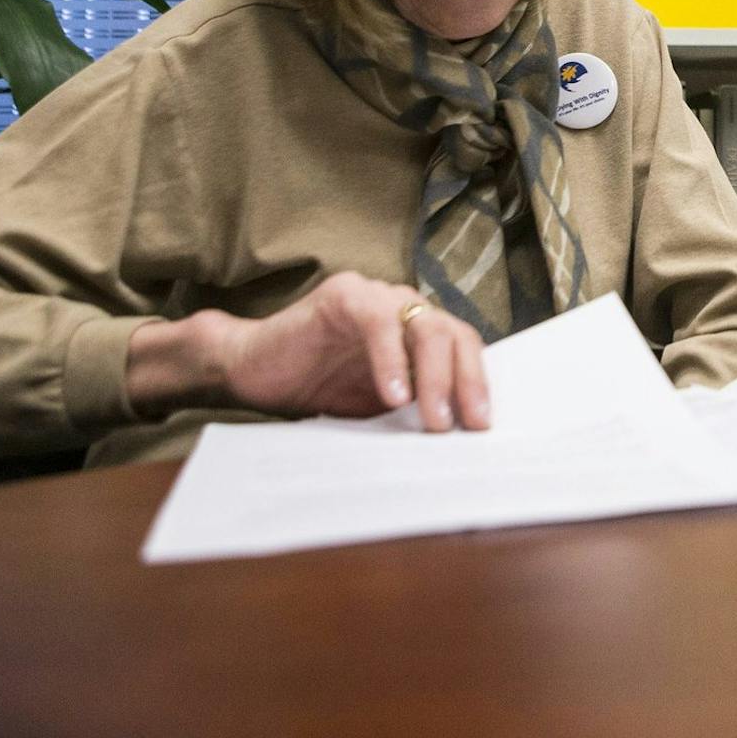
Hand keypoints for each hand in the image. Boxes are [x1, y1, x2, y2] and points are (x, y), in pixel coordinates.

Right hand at [128, 272, 488, 431]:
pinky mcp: (344, 295)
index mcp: (418, 331)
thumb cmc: (318, 388)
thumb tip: (460, 442)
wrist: (253, 372)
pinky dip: (391, 358)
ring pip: (426, 325)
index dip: (478, 384)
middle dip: (465, 383)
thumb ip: (415, 409)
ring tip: (434, 419)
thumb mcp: (377, 407)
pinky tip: (394, 394)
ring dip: (436, 376)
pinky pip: (378, 320)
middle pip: (453, 336)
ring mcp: (376, 297)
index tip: (482, 426)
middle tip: (464, 426)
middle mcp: (404, 308)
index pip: (464, 348)